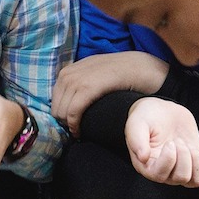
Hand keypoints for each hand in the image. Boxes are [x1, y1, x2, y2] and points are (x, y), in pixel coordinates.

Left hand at [53, 52, 168, 135]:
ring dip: (68, 125)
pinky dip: (74, 124)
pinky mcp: (88, 87)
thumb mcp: (96, 74)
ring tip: (79, 131)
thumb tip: (68, 102)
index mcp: (69, 70)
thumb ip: (81, 83)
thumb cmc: (123, 74)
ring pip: (61, 111)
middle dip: (63, 121)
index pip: (54, 98)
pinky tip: (81, 132)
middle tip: (77, 130)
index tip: (72, 124)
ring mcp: (77, 79)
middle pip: (56, 106)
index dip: (62, 114)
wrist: (144, 66)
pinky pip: (73, 111)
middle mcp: (69, 73)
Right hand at [125, 98, 198, 186]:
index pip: (159, 175)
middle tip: (178, 140)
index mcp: (145, 166)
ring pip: (196, 181)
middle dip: (184, 155)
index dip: (169, 159)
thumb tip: (143, 158)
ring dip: (198, 162)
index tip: (170, 142)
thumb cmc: (146, 117)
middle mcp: (162, 173)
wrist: (162, 111)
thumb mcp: (136, 124)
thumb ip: (136, 140)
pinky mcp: (194, 166)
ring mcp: (180, 171)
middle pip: (181, 178)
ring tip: (190, 147)